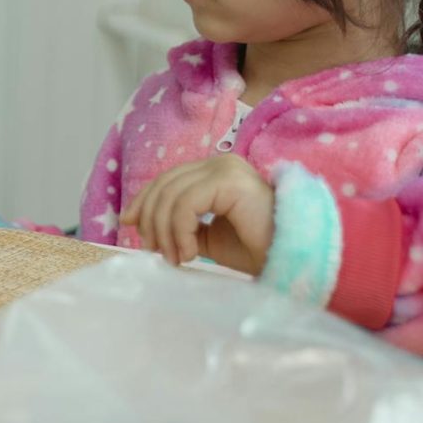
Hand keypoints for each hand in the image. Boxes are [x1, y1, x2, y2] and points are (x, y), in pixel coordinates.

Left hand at [120, 154, 274, 272]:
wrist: (294, 258)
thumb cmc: (259, 249)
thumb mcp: (210, 237)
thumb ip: (183, 226)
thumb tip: (144, 226)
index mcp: (215, 172)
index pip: (167, 180)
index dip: (143, 200)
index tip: (129, 224)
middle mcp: (220, 163)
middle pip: (164, 184)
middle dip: (150, 219)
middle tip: (155, 251)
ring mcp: (225, 168)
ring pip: (171, 195)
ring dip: (165, 232)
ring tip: (176, 259)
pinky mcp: (229, 181)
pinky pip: (185, 204)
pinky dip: (179, 231)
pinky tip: (190, 253)